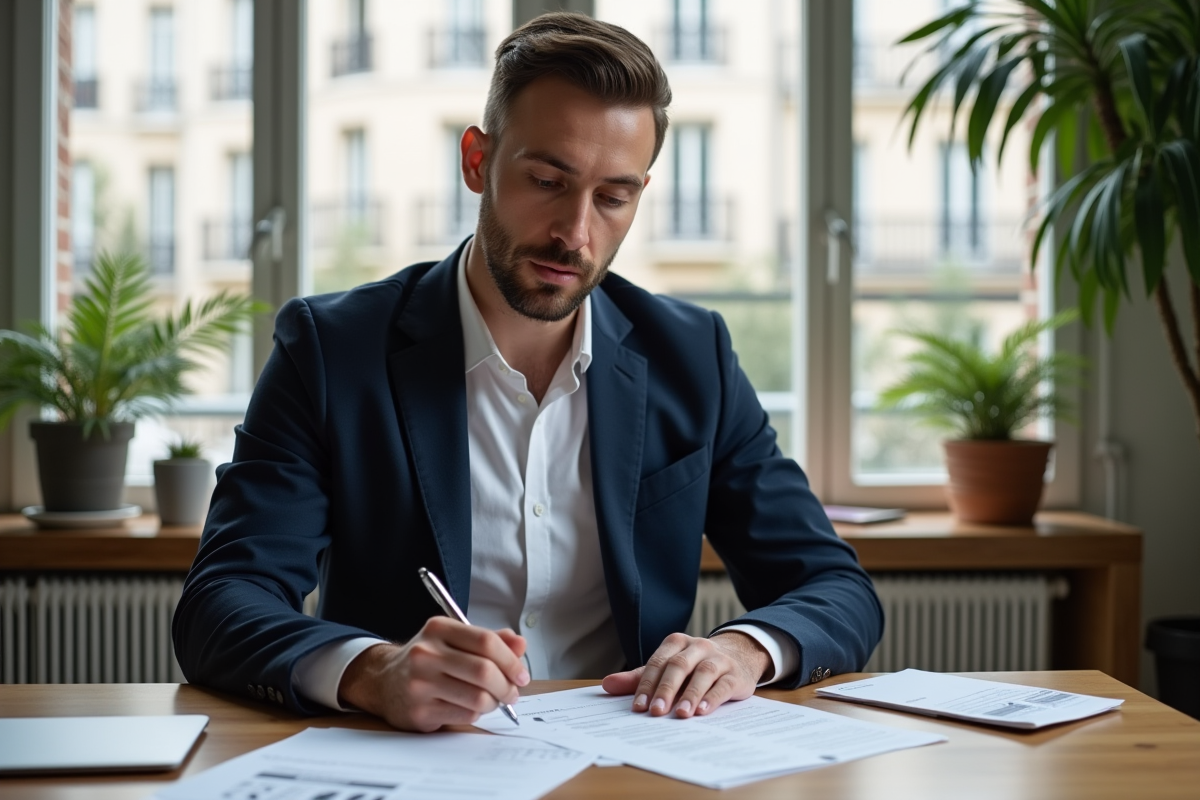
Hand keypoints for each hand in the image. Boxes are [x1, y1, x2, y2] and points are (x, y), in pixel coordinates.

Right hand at [338, 616, 528, 731]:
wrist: (383, 682)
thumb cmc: (427, 660)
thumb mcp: (453, 640)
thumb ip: (489, 641)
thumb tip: (520, 644)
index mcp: (438, 628)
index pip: (486, 641)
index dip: (511, 660)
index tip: (521, 674)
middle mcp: (426, 654)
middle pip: (484, 671)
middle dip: (507, 686)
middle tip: (513, 693)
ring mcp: (420, 683)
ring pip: (478, 698)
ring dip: (494, 703)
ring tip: (493, 700)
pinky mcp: (420, 711)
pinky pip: (465, 715)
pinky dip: (476, 714)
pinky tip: (471, 708)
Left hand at [600, 631, 769, 718]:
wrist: (739, 656)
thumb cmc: (695, 666)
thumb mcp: (667, 668)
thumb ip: (638, 678)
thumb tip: (607, 685)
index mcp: (676, 643)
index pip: (658, 662)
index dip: (647, 685)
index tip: (638, 707)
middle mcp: (697, 647)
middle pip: (678, 666)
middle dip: (665, 689)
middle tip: (655, 712)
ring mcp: (718, 659)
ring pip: (703, 673)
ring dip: (690, 694)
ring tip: (680, 714)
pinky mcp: (735, 674)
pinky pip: (723, 684)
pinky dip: (713, 698)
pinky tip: (703, 711)